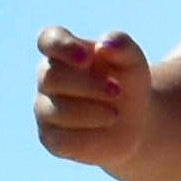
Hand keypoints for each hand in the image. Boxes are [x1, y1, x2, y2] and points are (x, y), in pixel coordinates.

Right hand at [35, 28, 151, 167]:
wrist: (135, 121)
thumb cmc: (127, 83)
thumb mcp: (133, 62)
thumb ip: (122, 45)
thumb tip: (105, 45)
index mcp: (64, 53)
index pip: (48, 40)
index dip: (62, 46)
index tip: (86, 57)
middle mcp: (47, 79)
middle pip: (52, 78)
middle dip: (88, 85)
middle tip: (117, 91)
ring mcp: (45, 109)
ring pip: (55, 111)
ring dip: (91, 112)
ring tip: (115, 114)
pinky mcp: (52, 139)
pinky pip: (63, 140)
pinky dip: (91, 137)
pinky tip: (106, 130)